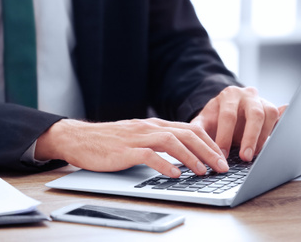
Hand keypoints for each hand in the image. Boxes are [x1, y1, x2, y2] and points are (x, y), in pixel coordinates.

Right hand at [34, 118, 228, 177]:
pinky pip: (149, 155)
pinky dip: (164, 165)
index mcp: (155, 124)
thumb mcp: (138, 136)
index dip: (209, 142)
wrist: (78, 138)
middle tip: (221, 166)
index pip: (190, 128)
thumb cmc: (109, 141)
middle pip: (186, 134)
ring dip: (191, 157)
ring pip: (172, 142)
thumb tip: (183, 153)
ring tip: (203, 171)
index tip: (221, 156)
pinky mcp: (124, 150)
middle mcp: (149, 127)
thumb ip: (159, 141)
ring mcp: (137, 138)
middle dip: (208, 150)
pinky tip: (175, 175)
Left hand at [190, 86, 285, 160]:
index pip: (228, 115)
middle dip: (250, 137)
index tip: (222, 155)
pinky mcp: (272, 110)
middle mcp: (247, 95)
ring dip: (264, 137)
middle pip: (254, 114)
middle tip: (245, 157)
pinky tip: (281, 136)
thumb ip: (198, 130)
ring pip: (270, 114)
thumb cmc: (214, 119)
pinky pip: (281, 116)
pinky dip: (284, 123)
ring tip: (255, 155)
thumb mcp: (203, 122)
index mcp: (229, 95)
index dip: (225, 136)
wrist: (225, 110)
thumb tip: (195, 144)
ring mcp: (262, 101)